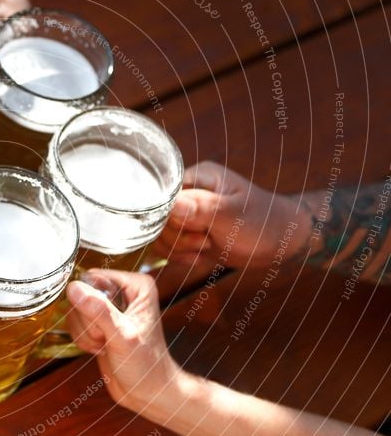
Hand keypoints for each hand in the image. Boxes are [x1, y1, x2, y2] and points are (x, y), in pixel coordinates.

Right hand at [65, 270, 185, 414]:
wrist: (148, 392)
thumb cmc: (146, 366)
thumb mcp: (123, 337)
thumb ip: (99, 312)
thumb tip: (73, 289)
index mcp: (135, 285)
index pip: (92, 279)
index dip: (90, 303)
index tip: (106, 325)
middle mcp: (123, 291)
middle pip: (81, 294)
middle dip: (88, 323)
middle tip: (107, 339)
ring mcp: (110, 306)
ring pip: (75, 310)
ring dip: (86, 334)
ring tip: (106, 345)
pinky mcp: (100, 322)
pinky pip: (75, 323)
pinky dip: (84, 340)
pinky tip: (101, 349)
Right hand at [153, 161, 308, 267]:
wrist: (279, 242)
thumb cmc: (263, 221)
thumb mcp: (233, 214)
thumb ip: (201, 208)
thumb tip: (168, 205)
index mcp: (196, 177)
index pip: (160, 196)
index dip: (170, 217)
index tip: (196, 227)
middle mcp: (186, 193)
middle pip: (157, 218)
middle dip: (180, 236)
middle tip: (208, 239)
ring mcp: (184, 214)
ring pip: (159, 235)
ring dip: (181, 249)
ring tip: (208, 246)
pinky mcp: (186, 233)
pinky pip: (167, 247)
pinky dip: (182, 257)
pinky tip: (202, 257)